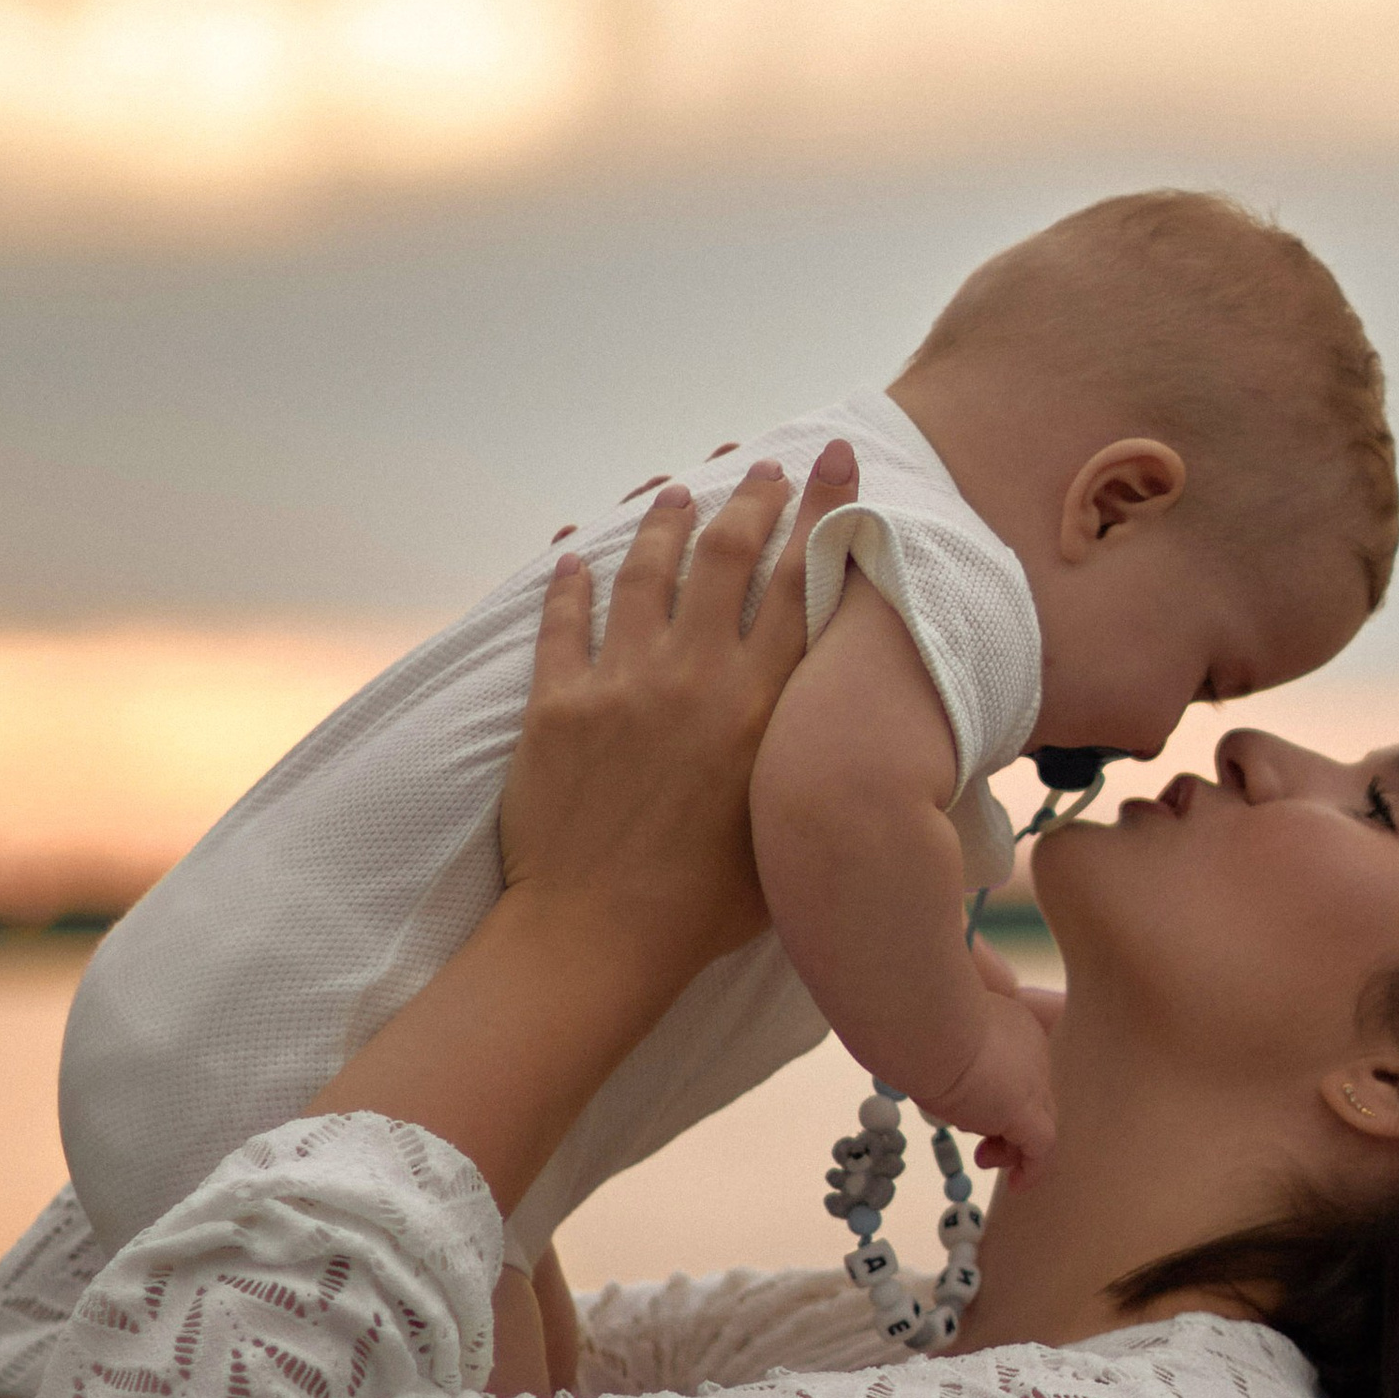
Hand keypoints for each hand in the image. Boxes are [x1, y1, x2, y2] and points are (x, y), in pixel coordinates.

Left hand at [497, 440, 853, 991]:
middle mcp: (694, 677)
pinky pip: (561, 624)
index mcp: (761, 705)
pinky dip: (567, 583)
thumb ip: (811, 758)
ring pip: (645, 571)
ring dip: (663, 521)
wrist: (600, 936)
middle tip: (762, 467)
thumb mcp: (787, 824)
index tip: (832, 461)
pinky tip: (571, 554)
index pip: (800, 582)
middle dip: (751, 498)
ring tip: (675, 491)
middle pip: (727, 554)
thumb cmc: (706, 907)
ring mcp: (620, 685)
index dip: (822, 510)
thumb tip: (842, 730)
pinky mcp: (556, 707)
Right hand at [933, 984, 1057, 1183]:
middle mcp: (1032, 1050)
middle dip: (1008, 1125)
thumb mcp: (939, 1032)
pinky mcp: (1025, 1109)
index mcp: (1014, 1026)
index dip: (1001, 1099)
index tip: (976, 1116)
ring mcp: (1033, 1079)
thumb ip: (952, 1045)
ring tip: (984, 1159)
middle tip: (984, 1147)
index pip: (1020, 1071)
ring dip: (1012, 1147)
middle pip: (1033, 1097)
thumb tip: (948, 1070)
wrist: (926, 1023)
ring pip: (1039, 1121)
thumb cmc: (920, 1021)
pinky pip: (1041, 1147)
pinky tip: (1018, 1184)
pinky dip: (1033, 1168)